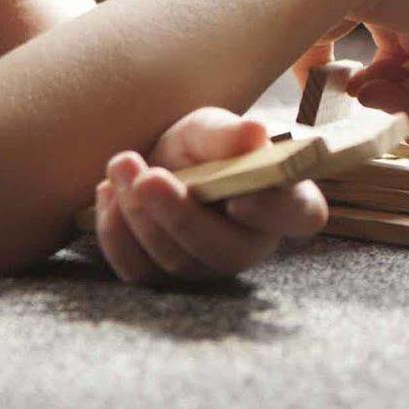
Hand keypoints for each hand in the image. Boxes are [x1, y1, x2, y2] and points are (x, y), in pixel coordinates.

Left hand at [92, 106, 327, 285]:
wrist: (156, 163)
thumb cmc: (199, 147)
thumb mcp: (211, 128)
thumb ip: (228, 134)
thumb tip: (255, 134)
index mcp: (284, 201)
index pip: (300, 215)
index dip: (273, 213)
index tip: (239, 199)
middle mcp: (252, 244)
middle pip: (228, 251)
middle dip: (182, 217)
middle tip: (149, 178)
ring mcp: (207, 268)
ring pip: (177, 260)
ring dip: (141, 213)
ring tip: (122, 164)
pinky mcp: (164, 279)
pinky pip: (138, 270)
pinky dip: (116, 232)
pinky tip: (108, 192)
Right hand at [290, 0, 408, 141]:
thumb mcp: (316, 33)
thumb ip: (321, 65)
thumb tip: (321, 96)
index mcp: (388, 2)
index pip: (396, 53)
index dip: (378, 84)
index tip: (353, 101)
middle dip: (390, 96)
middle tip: (361, 104)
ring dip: (405, 106)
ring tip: (370, 103)